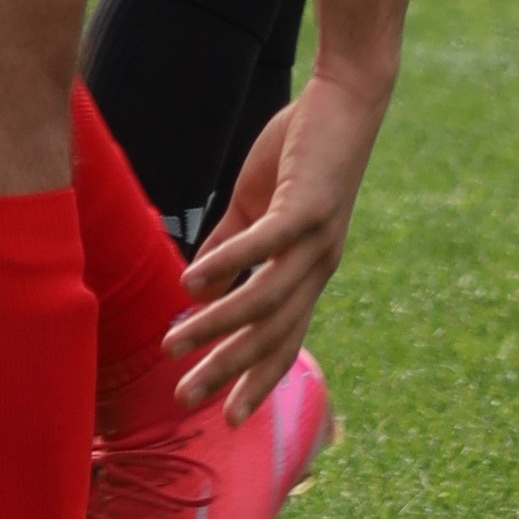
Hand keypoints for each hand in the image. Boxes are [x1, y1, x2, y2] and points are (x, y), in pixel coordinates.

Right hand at [169, 64, 392, 420]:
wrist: (345, 99)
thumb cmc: (301, 151)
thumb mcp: (259, 207)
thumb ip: (230, 247)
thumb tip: (195, 286)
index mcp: (307, 272)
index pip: (282, 340)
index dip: (255, 380)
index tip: (226, 418)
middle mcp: (316, 267)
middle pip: (271, 335)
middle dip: (228, 371)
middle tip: (184, 399)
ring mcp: (315, 241)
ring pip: (263, 300)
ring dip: (216, 326)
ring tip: (173, 341)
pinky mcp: (306, 207)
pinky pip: (265, 246)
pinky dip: (229, 266)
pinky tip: (189, 283)